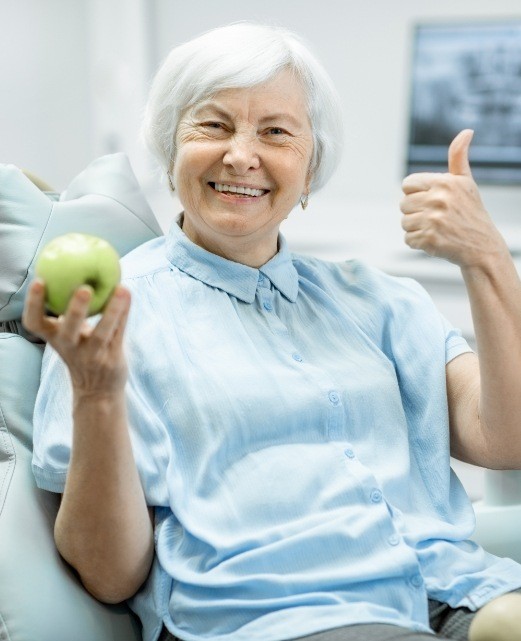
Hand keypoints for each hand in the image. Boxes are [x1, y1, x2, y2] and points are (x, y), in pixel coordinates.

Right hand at [22, 280, 130, 396]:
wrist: (97, 392)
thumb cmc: (82, 353)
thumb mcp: (70, 335)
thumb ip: (69, 312)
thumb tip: (74, 272)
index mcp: (55, 338)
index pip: (35, 323)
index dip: (34, 304)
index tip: (39, 281)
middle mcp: (70, 347)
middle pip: (69, 330)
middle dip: (75, 310)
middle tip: (84, 288)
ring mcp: (92, 355)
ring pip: (102, 332)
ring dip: (112, 310)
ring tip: (122, 288)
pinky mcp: (111, 358)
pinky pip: (119, 332)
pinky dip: (124, 313)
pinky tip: (128, 293)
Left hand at [400, 129, 507, 268]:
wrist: (482, 246)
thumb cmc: (471, 213)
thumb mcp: (466, 183)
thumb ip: (458, 158)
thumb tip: (466, 132)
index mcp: (444, 182)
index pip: (407, 184)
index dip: (415, 193)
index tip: (430, 200)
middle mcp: (438, 199)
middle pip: (403, 204)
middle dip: (416, 212)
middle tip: (436, 217)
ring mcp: (433, 220)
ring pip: (404, 222)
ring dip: (416, 228)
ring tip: (436, 228)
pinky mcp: (429, 239)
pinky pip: (408, 239)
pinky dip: (418, 242)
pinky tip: (434, 240)